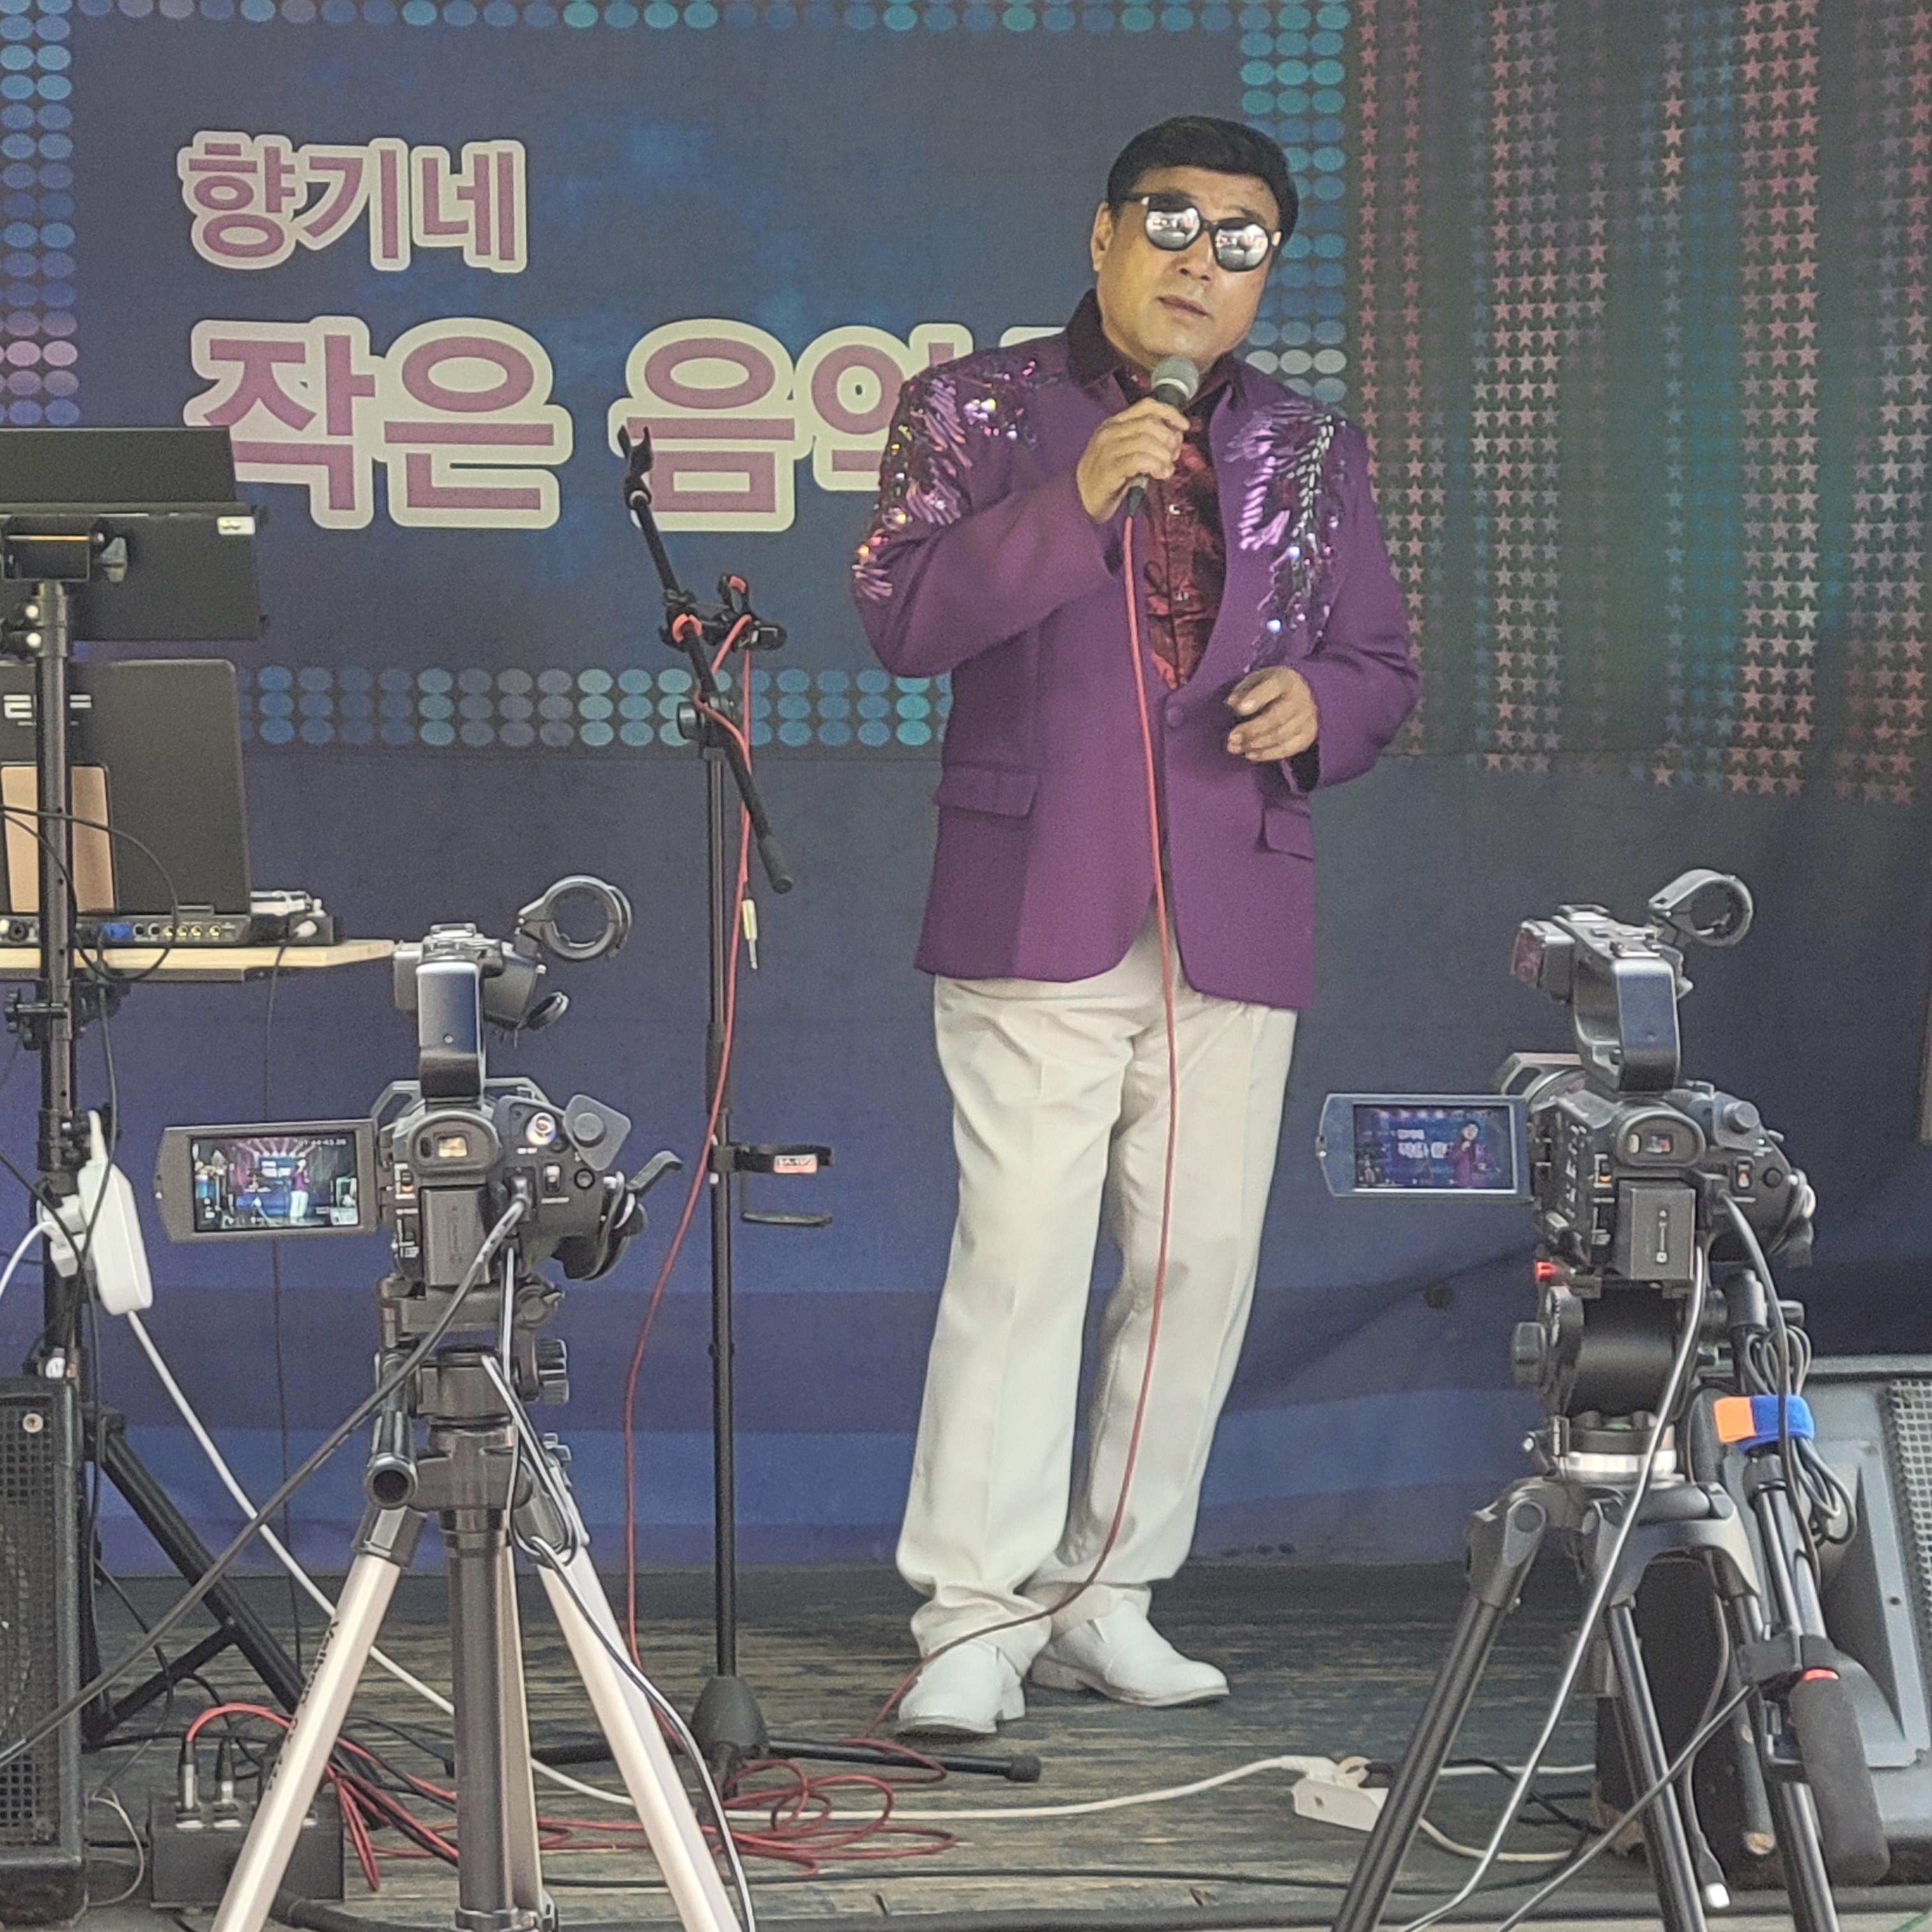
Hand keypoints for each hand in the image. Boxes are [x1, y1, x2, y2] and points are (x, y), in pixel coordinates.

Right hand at [1075, 398, 1188, 522]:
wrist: (1078, 500)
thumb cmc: (1106, 477)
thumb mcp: (1125, 452)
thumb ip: (1146, 441)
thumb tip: (1175, 438)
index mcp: (1114, 423)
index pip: (1147, 406)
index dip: (1169, 413)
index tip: (1183, 426)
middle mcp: (1110, 431)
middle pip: (1151, 424)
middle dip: (1170, 439)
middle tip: (1174, 456)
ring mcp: (1108, 449)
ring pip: (1147, 441)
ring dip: (1164, 455)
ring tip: (1167, 469)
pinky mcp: (1109, 468)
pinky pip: (1140, 460)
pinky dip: (1156, 466)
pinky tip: (1160, 474)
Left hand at [1226, 666, 1317, 760]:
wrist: (1296, 693)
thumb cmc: (1268, 688)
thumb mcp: (1254, 681)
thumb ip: (1242, 691)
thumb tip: (1232, 703)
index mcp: (1285, 679)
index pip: (1271, 688)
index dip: (1254, 699)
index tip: (1238, 709)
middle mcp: (1301, 697)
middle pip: (1277, 718)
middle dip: (1252, 730)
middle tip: (1231, 738)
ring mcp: (1308, 717)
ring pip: (1281, 736)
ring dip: (1255, 745)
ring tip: (1234, 747)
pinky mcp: (1308, 734)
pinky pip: (1288, 749)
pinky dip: (1267, 754)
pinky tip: (1250, 755)